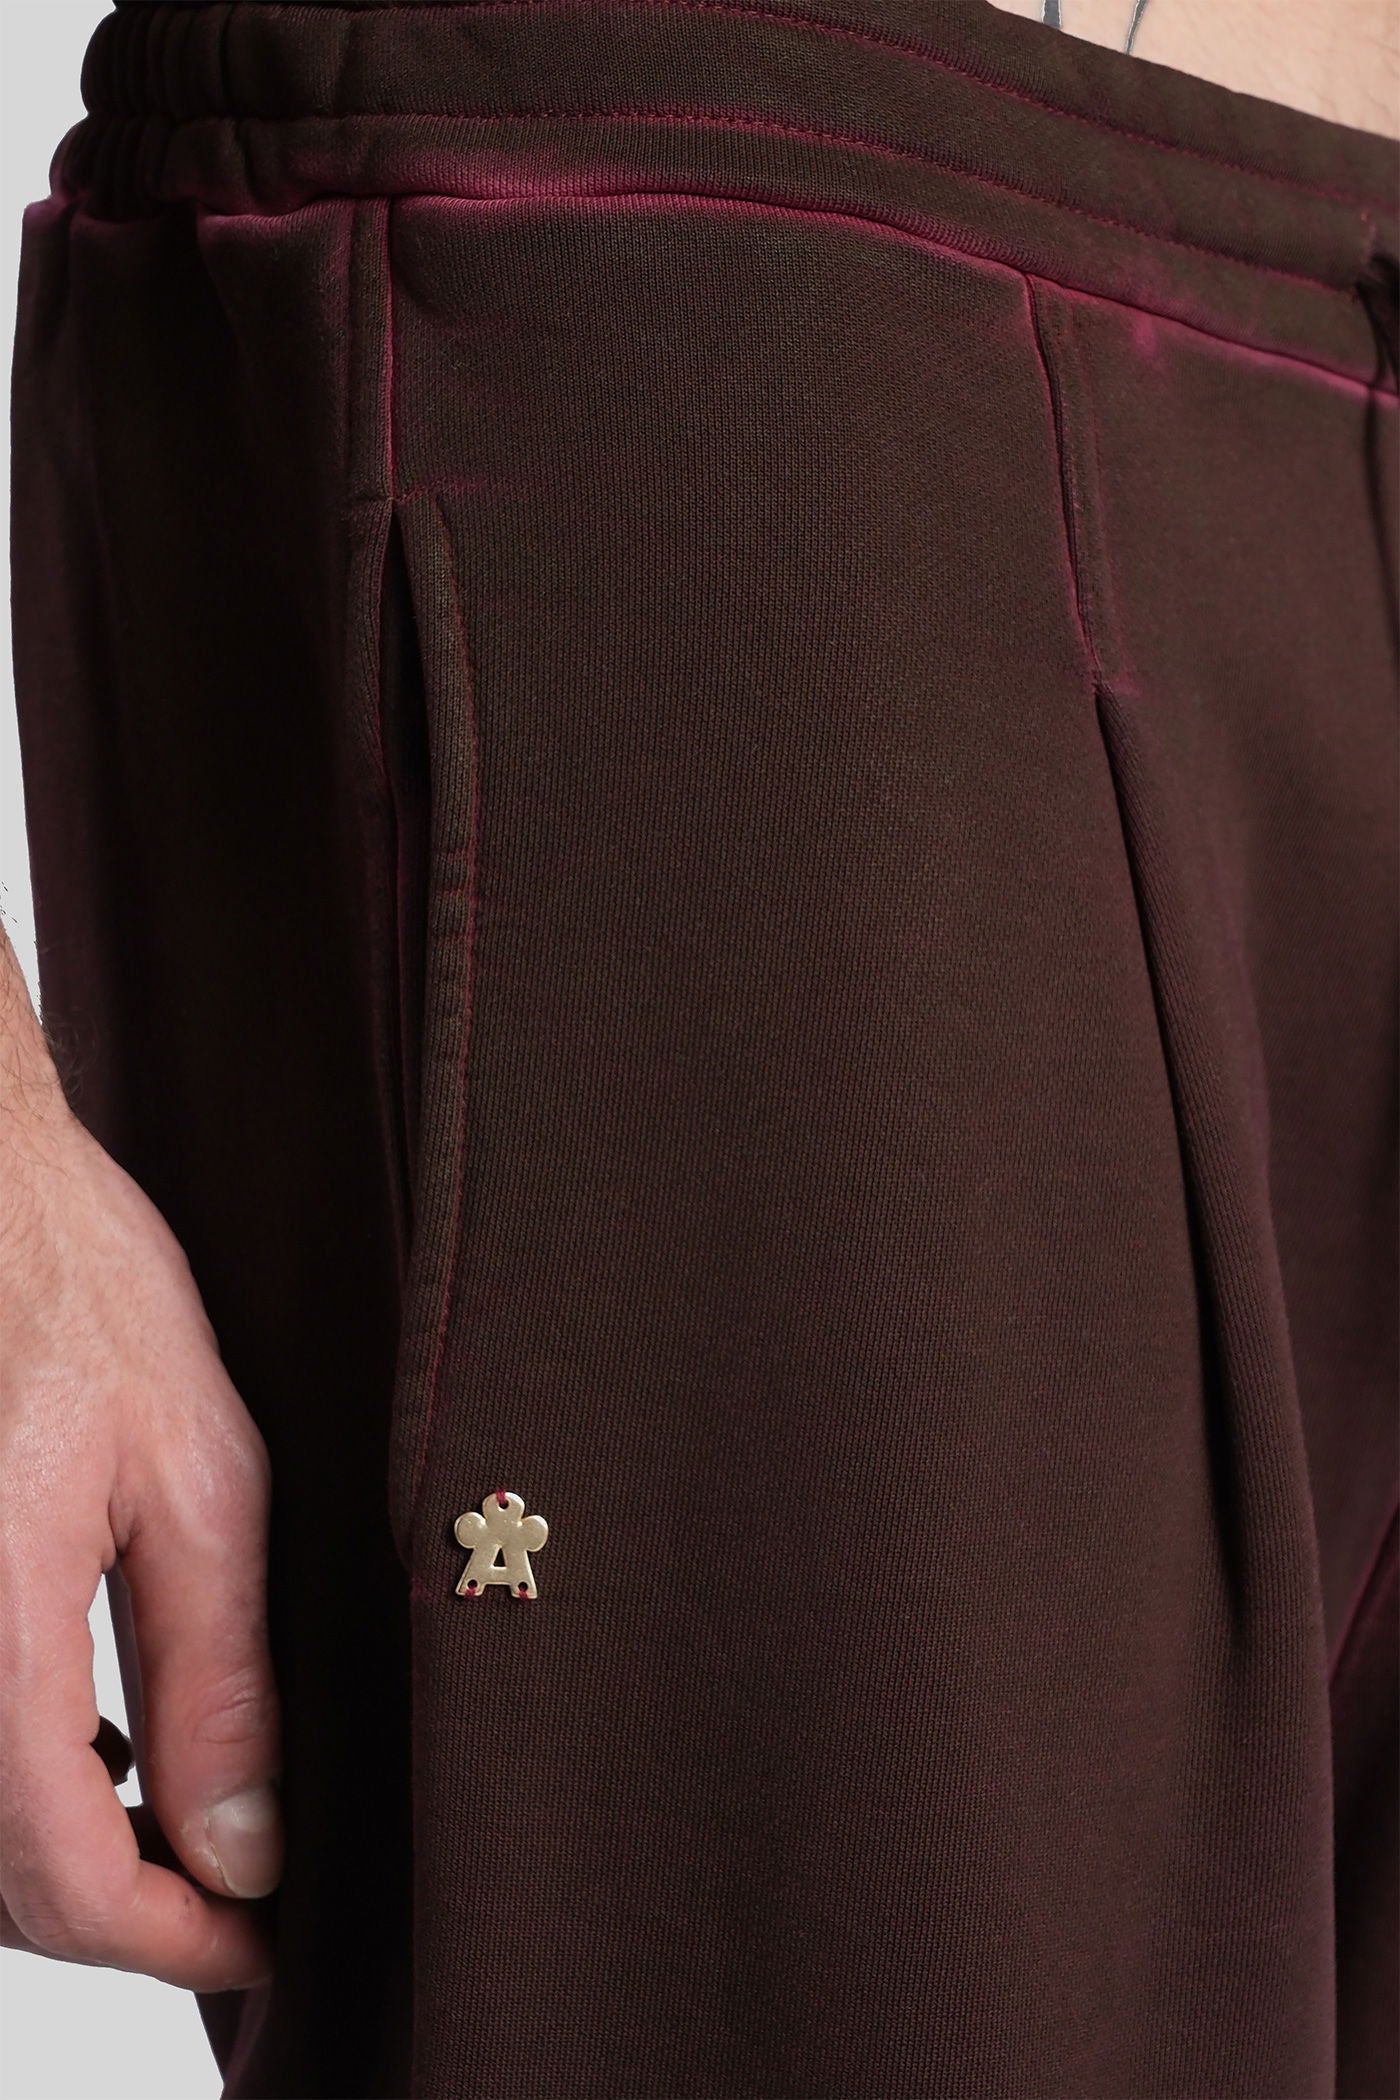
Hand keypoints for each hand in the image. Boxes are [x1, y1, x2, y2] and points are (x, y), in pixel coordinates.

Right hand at [1, 1096, 282, 1990]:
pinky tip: (107, 1751)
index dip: (170, 1944)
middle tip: (247, 1900)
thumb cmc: (83, 1298)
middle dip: (129, 1915)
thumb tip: (244, 1847)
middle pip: (2, 1881)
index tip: (264, 1949)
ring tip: (195, 1832)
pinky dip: (28, 1785)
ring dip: (75, 1857)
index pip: (58, 1876)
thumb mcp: (199, 1478)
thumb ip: (219, 1676)